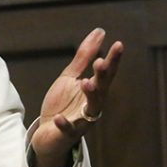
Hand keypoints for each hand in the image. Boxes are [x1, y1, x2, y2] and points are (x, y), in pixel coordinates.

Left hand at [30, 28, 122, 166]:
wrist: (47, 134)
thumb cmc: (63, 104)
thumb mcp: (71, 77)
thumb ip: (83, 57)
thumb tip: (100, 32)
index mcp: (94, 90)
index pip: (106, 74)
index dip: (113, 60)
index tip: (119, 44)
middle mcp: (92, 106)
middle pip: (101, 89)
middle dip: (102, 77)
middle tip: (100, 63)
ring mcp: (81, 121)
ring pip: (90, 109)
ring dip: (90, 96)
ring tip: (85, 83)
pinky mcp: (67, 134)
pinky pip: (68, 130)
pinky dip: (64, 124)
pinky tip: (59, 118)